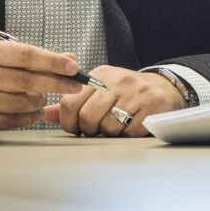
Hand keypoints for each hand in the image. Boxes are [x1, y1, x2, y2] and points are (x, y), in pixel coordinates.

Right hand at [0, 40, 84, 140]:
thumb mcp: (0, 57)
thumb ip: (33, 57)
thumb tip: (70, 59)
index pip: (23, 54)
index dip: (51, 61)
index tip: (73, 67)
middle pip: (25, 79)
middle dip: (56, 83)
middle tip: (76, 85)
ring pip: (21, 102)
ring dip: (40, 101)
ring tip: (42, 99)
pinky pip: (13, 119)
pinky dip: (30, 117)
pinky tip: (33, 112)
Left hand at [48, 66, 187, 137]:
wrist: (164, 89)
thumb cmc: (126, 93)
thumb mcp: (99, 90)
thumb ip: (73, 103)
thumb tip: (46, 114)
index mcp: (100, 75)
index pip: (70, 102)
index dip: (69, 122)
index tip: (76, 127)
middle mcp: (117, 81)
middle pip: (87, 117)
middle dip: (89, 130)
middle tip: (97, 129)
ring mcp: (135, 93)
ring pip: (107, 126)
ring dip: (109, 133)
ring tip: (116, 126)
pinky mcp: (150, 107)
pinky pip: (128, 132)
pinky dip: (126, 135)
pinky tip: (130, 126)